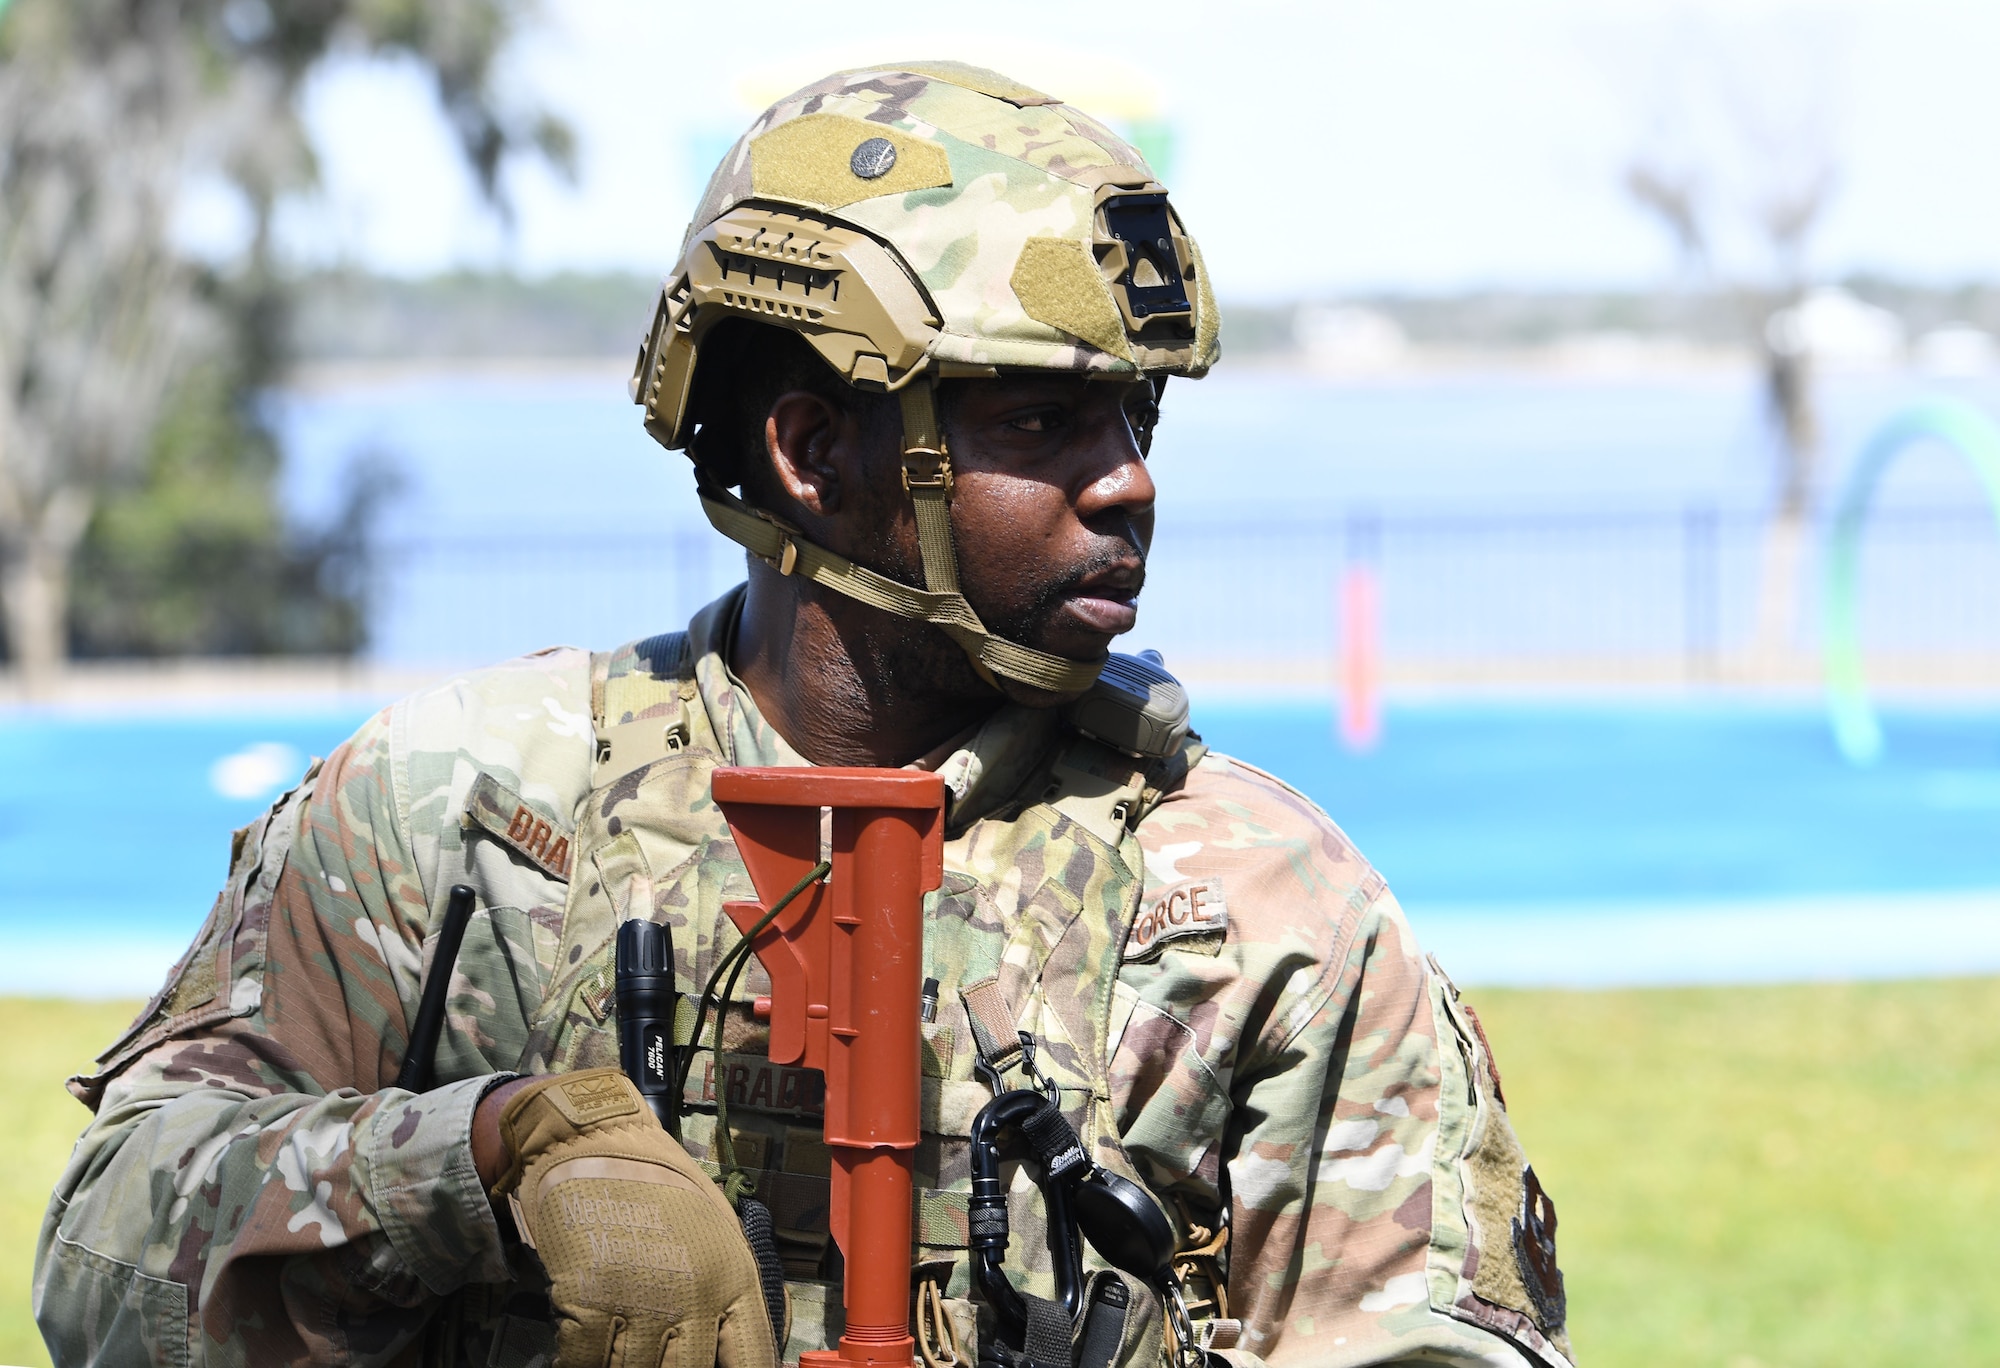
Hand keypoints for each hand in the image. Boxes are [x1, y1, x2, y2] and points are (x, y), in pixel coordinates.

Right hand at [488, 1069, 776, 1367]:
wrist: (597, 1141)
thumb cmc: (660, 1187)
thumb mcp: (720, 1234)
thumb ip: (733, 1296)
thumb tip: (743, 1351)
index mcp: (736, 1279)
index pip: (752, 1360)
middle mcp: (695, 1296)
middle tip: (655, 1357)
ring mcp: (641, 1299)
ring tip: (620, 1347)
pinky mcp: (587, 1298)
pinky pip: (582, 1362)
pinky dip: (576, 1364)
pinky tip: (578, 1355)